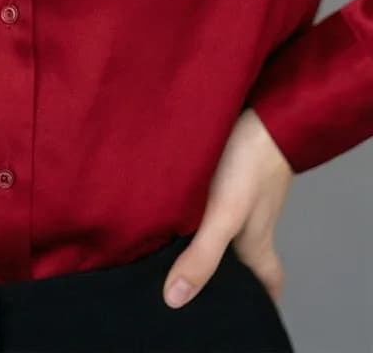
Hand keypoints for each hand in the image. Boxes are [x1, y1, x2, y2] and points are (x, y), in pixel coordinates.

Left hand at [167, 109, 291, 307]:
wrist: (261, 108)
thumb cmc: (252, 164)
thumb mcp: (224, 216)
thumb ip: (202, 256)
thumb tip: (176, 298)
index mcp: (255, 242)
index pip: (265, 283)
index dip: (257, 302)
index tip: (238, 316)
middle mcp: (247, 224)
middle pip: (239, 258)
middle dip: (219, 274)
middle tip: (187, 286)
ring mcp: (236, 198)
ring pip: (218, 228)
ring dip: (196, 239)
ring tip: (163, 250)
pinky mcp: (221, 174)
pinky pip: (204, 200)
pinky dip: (186, 208)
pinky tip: (160, 205)